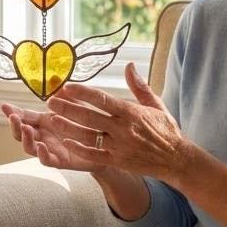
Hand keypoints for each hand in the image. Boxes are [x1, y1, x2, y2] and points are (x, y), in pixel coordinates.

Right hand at [1, 101, 115, 174]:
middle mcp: (43, 136)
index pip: (24, 116)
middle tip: (13, 117)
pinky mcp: (60, 161)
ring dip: (26, 139)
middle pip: (21, 133)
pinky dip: (42, 155)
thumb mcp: (76, 105)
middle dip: (14, 125)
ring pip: (30, 148)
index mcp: (44, 121)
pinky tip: (41, 147)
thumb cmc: (87, 124)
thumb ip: (64, 94)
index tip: (4, 106)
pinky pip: (47, 161)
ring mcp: (50, 149)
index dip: (13, 112)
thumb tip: (55, 78)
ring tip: (26, 129)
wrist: (104, 146)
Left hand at [43, 63, 191, 182]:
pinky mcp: (118, 162)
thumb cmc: (166, 129)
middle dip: (68, 108)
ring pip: (88, 136)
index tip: (67, 86)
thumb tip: (129, 65)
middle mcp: (123, 129)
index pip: (102, 100)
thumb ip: (139, 86)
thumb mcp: (156, 104)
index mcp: (131, 113)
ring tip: (53, 119)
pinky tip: (66, 142)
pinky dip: (79, 149)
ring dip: (68, 128)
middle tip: (50, 101)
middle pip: (89, 117)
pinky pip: (94, 155)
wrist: (177, 159)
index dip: (82, 93)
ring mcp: (119, 147)